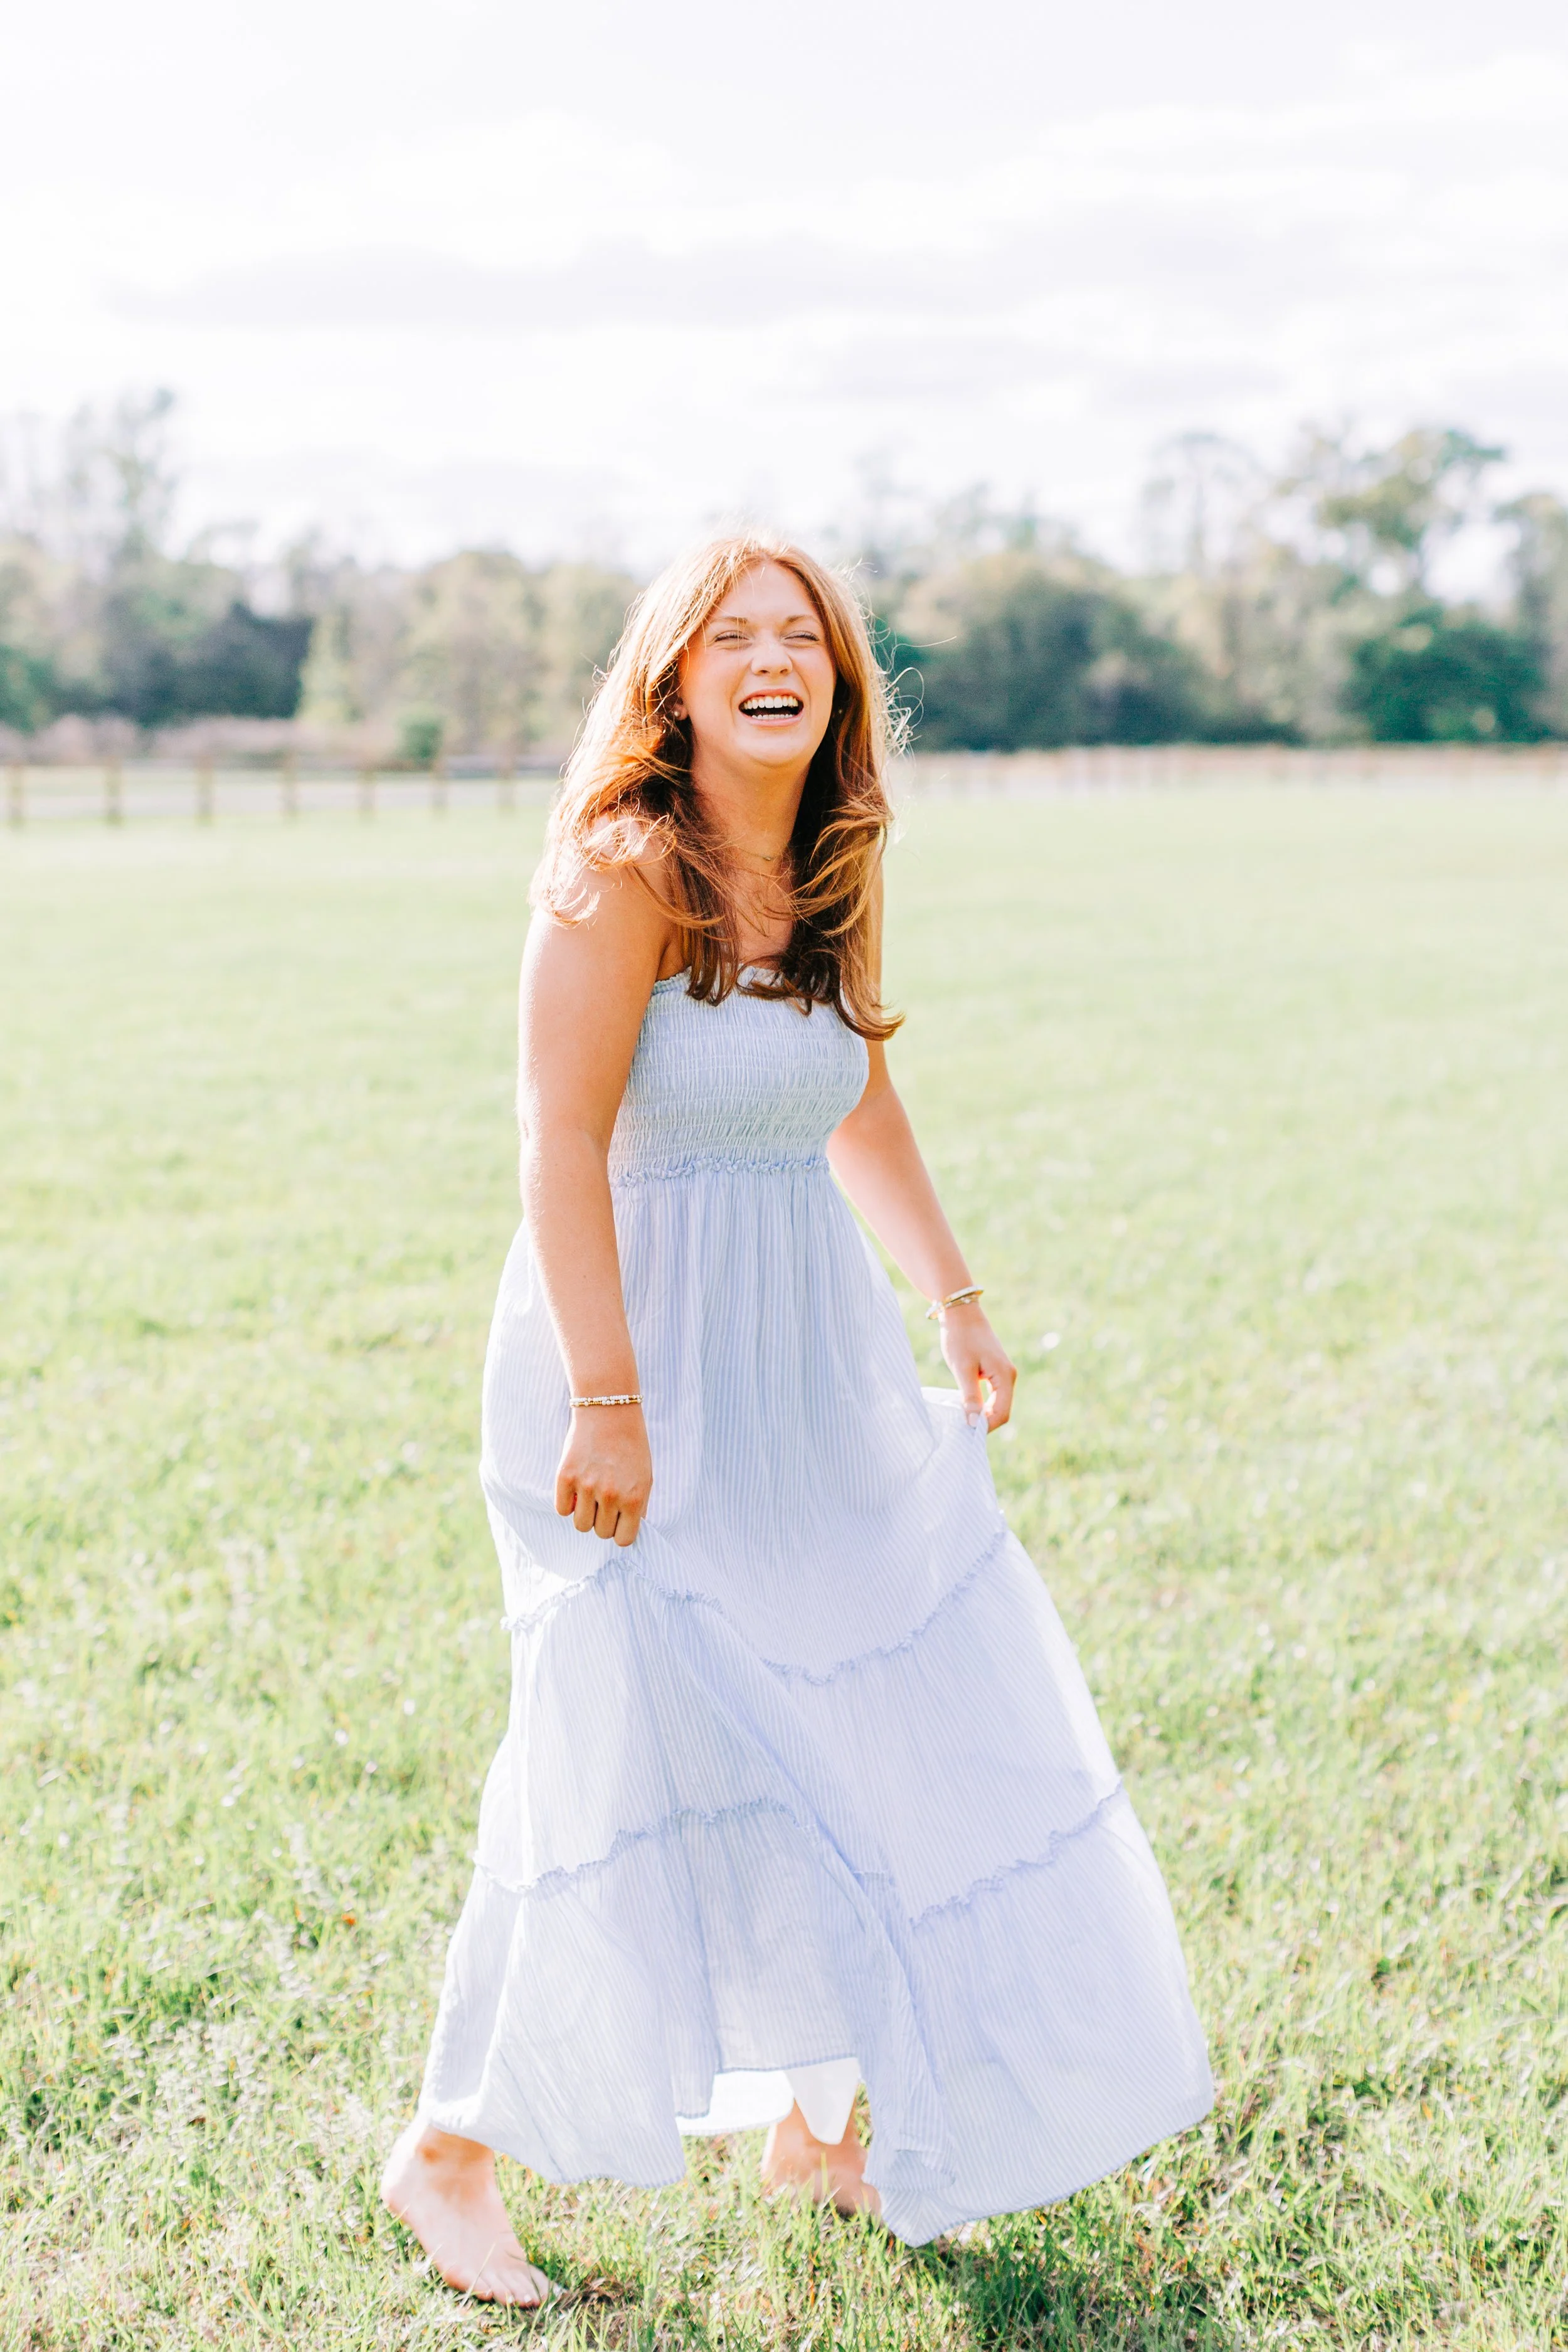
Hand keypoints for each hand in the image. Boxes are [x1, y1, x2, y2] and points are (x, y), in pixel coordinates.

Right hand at [555, 1406, 651, 1545]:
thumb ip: (638, 1507)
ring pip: (580, 1524)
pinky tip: (577, 1486)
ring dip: (584, 1513)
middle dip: (603, 1520)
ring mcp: (586, 1486)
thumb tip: (627, 1532)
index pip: (623, 1540)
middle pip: (600, 1533)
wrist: (609, 1410)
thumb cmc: (630, 1444)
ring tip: (591, 1492)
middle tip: (605, 1499)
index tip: (619, 1520)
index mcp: (634, 1497)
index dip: (620, 1531)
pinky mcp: (565, 1476)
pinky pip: (561, 1509)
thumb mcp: (645, 1477)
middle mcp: (610, 1495)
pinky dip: (567, 1502)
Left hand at [939, 1304, 1015, 1430]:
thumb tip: (974, 1424)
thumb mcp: (962, 1369)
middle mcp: (1009, 1376)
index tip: (965, 1432)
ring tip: (960, 1416)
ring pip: (996, 1404)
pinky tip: (964, 1405)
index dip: (986, 1427)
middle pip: (1001, 1411)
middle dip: (983, 1422)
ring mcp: (1004, 1374)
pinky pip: (992, 1395)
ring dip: (981, 1414)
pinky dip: (980, 1404)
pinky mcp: (995, 1371)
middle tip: (960, 1426)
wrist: (961, 1312)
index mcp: (1005, 1376)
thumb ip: (970, 1398)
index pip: (1002, 1413)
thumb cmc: (961, 1338)